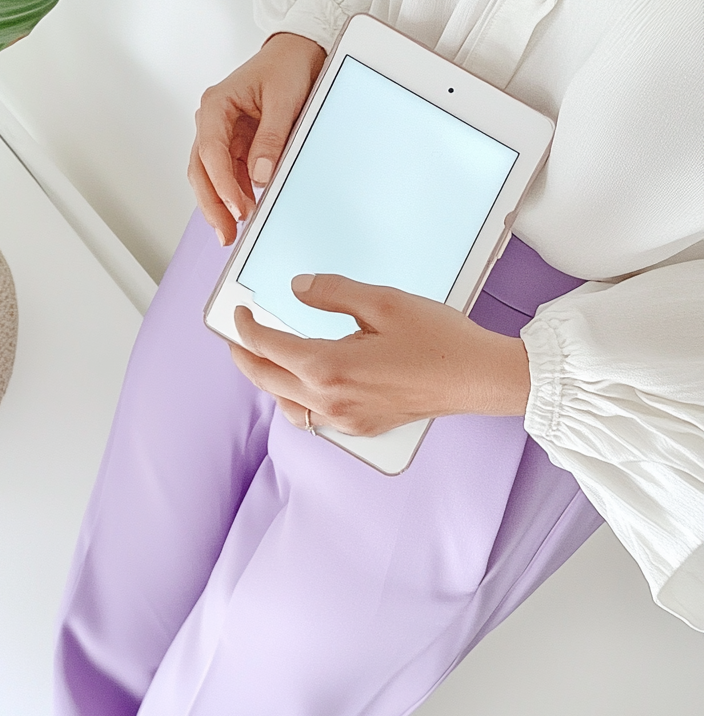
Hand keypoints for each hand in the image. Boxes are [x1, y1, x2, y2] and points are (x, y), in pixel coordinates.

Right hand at [188, 33, 326, 245]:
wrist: (297, 52)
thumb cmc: (287, 67)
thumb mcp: (284, 100)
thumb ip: (271, 137)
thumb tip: (260, 176)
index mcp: (216, 104)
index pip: (210, 152)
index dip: (221, 184)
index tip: (237, 208)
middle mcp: (211, 121)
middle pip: (200, 171)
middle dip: (212, 205)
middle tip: (226, 234)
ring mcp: (220, 135)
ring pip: (209, 177)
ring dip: (220, 205)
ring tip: (233, 232)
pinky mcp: (234, 146)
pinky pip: (228, 176)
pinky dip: (233, 196)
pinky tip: (243, 213)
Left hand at [229, 274, 531, 435]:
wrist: (478, 378)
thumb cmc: (438, 340)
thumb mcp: (382, 301)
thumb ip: (332, 292)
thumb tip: (296, 289)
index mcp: (328, 367)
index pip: (267, 347)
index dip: (245, 328)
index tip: (238, 313)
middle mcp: (329, 400)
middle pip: (266, 380)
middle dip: (245, 356)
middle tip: (237, 336)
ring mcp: (344, 419)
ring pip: (285, 404)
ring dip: (268, 380)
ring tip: (264, 357)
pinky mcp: (361, 426)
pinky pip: (312, 417)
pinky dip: (294, 399)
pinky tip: (301, 384)